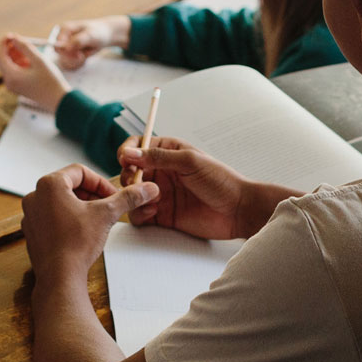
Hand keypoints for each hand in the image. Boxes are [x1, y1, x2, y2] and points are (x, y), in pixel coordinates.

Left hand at [0, 34, 72, 111]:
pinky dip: (19, 62)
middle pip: (2, 59)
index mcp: (11, 76)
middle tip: (21, 39)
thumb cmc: (50, 81)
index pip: (0, 55)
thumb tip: (14, 38)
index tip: (12, 34)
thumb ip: (25, 47)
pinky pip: (14, 71)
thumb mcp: (39, 60)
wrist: (58, 100)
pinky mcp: (18, 86)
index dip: (4, 42)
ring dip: (15, 54)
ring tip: (29, 49)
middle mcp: (9, 82)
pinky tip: (30, 58)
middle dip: (10, 48)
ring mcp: (13, 85)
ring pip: (8, 64)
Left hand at [22, 164, 156, 281]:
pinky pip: (51, 217)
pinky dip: (67, 219)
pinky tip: (81, 232)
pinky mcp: (32, 231)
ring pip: (60, 201)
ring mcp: (31, 215)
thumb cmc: (76, 244)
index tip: (112, 195)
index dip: (101, 182)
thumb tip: (148, 188)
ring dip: (81, 206)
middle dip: (92, 195)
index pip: (80, 171)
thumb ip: (127, 198)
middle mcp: (35, 196)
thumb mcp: (106, 215)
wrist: (60, 277)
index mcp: (49, 184)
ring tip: (96, 220)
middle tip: (107, 207)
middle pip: (70, 185)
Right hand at [50, 17, 131, 70]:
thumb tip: (66, 48)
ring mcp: (67, 44)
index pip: (57, 45)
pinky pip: (71, 61)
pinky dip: (79, 61)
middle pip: (61, 54)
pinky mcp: (71, 51)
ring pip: (65, 59)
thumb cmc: (98, 32)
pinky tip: (85, 55)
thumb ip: (78, 40)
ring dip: (76, 60)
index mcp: (65, 29)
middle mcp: (63, 37)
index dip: (67, 53)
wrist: (105, 34)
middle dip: (72, 57)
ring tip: (85, 54)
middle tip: (83, 56)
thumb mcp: (90, 35)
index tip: (79, 54)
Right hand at [118, 138, 257, 240]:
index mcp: (168, 152)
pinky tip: (154, 211)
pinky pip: (139, 214)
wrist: (237, 211)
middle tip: (135, 182)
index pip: (137, 146)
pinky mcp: (161, 215)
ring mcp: (160, 194)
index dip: (127, 152)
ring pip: (131, 194)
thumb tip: (130, 153)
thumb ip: (159, 157)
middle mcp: (161, 172)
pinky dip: (139, 213)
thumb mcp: (190, 161)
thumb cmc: (221, 181)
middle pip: (129, 172)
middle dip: (128, 177)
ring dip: (134, 196)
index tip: (124, 160)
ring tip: (152, 199)